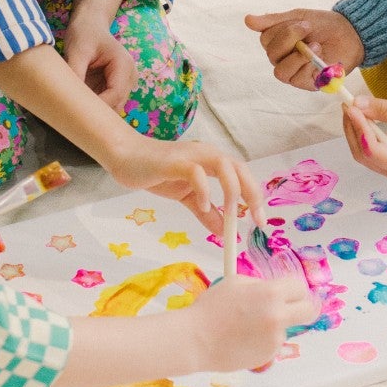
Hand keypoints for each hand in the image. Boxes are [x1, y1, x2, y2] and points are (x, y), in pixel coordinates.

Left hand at [62, 21, 136, 111]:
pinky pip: (108, 102)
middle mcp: (129, 76)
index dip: (98, 106)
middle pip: (117, 104)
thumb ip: (75, 72)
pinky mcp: (115, 86)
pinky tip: (81, 104)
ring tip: (77, 110)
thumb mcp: (77, 51)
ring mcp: (124, 82)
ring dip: (97, 110)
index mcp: (123, 65)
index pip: (115, 94)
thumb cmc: (85, 34)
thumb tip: (70, 97)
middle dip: (97, 111)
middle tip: (74, 115)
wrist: (90, 25)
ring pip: (113, 106)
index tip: (77, 111)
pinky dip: (95, 105)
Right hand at [105, 132, 262, 232]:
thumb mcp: (186, 197)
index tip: (260, 221)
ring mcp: (191, 155)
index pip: (242, 174)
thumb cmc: (157, 173)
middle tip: (256, 219)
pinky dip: (204, 190)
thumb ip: (205, 213)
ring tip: (231, 215)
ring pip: (224, 165)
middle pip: (240, 168)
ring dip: (232, 191)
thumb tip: (223, 232)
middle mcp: (206, 154)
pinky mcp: (174, 162)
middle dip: (252, 194)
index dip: (255, 196)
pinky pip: (196, 172)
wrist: (126, 158)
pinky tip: (202, 206)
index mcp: (212, 161)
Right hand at [185, 275, 318, 371]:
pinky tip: (243, 338)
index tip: (290, 293)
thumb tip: (274, 292)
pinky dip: (263, 340)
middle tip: (292, 309)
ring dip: (274, 326)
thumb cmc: (211, 308)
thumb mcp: (236, 283)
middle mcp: (278, 317)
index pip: (299, 288)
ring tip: (246, 326)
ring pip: (286, 328)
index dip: (294, 289)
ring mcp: (275, 339)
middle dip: (303, 307)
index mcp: (270, 294)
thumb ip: (260, 286)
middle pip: (309, 311)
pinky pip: (272, 343)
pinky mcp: (268, 356)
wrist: (197, 339)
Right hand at [244, 7, 364, 89]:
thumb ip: (273, 21)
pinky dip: (307, 67)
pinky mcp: (307, 83)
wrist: (351, 34)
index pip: (265, 39)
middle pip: (271, 54)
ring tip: (315, 46)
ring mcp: (294, 72)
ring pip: (280, 71)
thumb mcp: (298, 17)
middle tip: (308, 29)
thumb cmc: (324, 25)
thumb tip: (247, 20)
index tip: (302, 22)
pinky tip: (319, 58)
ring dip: (296, 57)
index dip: (281, 31)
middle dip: (289, 39)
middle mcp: (283, 58)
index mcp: (278, 41)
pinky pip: (297, 79)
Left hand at [341, 95, 386, 183]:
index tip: (351, 107)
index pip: (371, 150)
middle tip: (347, 105)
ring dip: (356, 131)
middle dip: (353, 129)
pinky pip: (371, 150)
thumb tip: (357, 104)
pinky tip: (361, 117)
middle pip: (363, 154)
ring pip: (364, 153)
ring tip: (352, 109)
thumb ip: (383, 110)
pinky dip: (364, 133)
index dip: (358, 128)